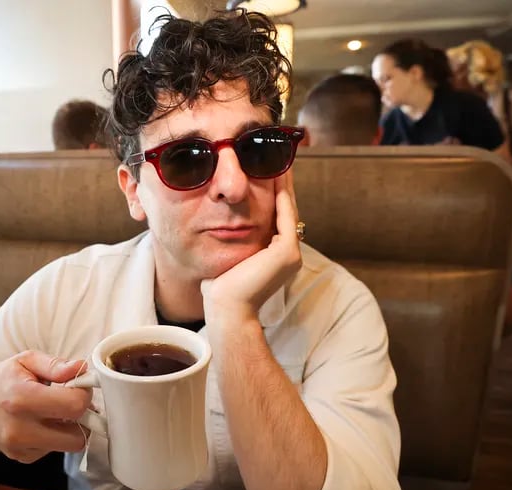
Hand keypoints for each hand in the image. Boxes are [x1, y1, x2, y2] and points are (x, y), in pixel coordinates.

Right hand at [0, 351, 91, 463]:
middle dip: (83, 416)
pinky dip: (57, 436)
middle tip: (72, 401)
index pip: (74, 405)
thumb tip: (81, 367)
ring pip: (70, 445)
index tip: (79, 386)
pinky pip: (56, 450)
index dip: (84, 394)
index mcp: (22, 398)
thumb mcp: (26, 361)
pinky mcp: (23, 458)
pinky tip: (44, 422)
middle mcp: (20, 429)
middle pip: (77, 435)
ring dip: (72, 428)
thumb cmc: (2, 380)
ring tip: (57, 410)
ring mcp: (21, 447)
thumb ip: (56, 364)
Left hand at [201, 170, 301, 324]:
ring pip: (288, 209)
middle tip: (274, 159)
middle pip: (285, 209)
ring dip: (284, 183)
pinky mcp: (286, 252)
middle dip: (281, 184)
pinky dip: (282, 194)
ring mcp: (291, 252)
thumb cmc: (221, 286)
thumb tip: (220, 217)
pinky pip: (285, 215)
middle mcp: (289, 252)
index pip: (277, 216)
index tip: (266, 171)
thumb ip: (233, 237)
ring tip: (277, 162)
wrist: (226, 308)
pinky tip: (275, 176)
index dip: (274, 193)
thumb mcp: (229, 255)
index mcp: (278, 254)